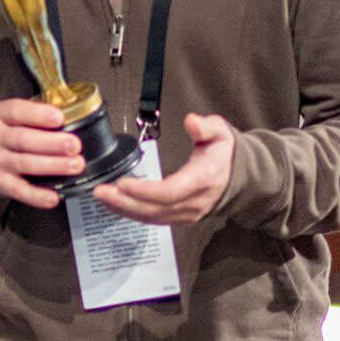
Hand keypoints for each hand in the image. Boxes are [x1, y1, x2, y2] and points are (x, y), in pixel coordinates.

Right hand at [0, 98, 82, 209]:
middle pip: (23, 139)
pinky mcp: (0, 182)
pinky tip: (54, 197)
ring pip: (24, 163)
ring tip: (74, 165)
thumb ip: (40, 116)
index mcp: (1, 115)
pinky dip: (37, 196)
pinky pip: (19, 190)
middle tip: (75, 146)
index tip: (59, 118)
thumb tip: (76, 119)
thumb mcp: (19, 117)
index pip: (16, 111)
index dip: (37, 114)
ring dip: (52, 165)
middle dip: (51, 143)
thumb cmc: (13, 132)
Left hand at [93, 113, 234, 224]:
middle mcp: (194, 202)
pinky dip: (132, 213)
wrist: (240, 177)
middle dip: (124, 202)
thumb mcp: (221, 132)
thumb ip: (206, 127)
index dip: (144, 191)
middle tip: (99, 191)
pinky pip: (153, 219)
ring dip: (124, 209)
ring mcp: (187, 214)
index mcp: (203, 179)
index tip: (121, 183)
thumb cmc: (224, 152)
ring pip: (151, 218)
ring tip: (101, 197)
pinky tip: (115, 204)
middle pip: (155, 209)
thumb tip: (191, 121)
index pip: (170, 191)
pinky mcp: (179, 217)